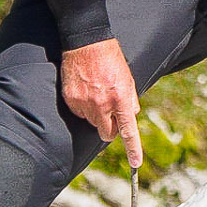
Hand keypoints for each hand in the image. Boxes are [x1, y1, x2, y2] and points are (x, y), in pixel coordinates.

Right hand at [61, 38, 142, 168]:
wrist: (87, 43)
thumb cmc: (111, 59)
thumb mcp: (129, 78)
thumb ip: (130, 100)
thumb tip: (129, 117)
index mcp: (121, 98)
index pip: (128, 130)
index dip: (133, 149)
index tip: (136, 163)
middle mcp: (102, 104)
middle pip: (107, 133)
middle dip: (110, 129)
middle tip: (111, 116)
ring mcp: (85, 103)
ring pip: (92, 122)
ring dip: (96, 114)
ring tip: (97, 92)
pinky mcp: (71, 100)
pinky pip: (79, 113)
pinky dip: (83, 107)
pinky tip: (86, 90)